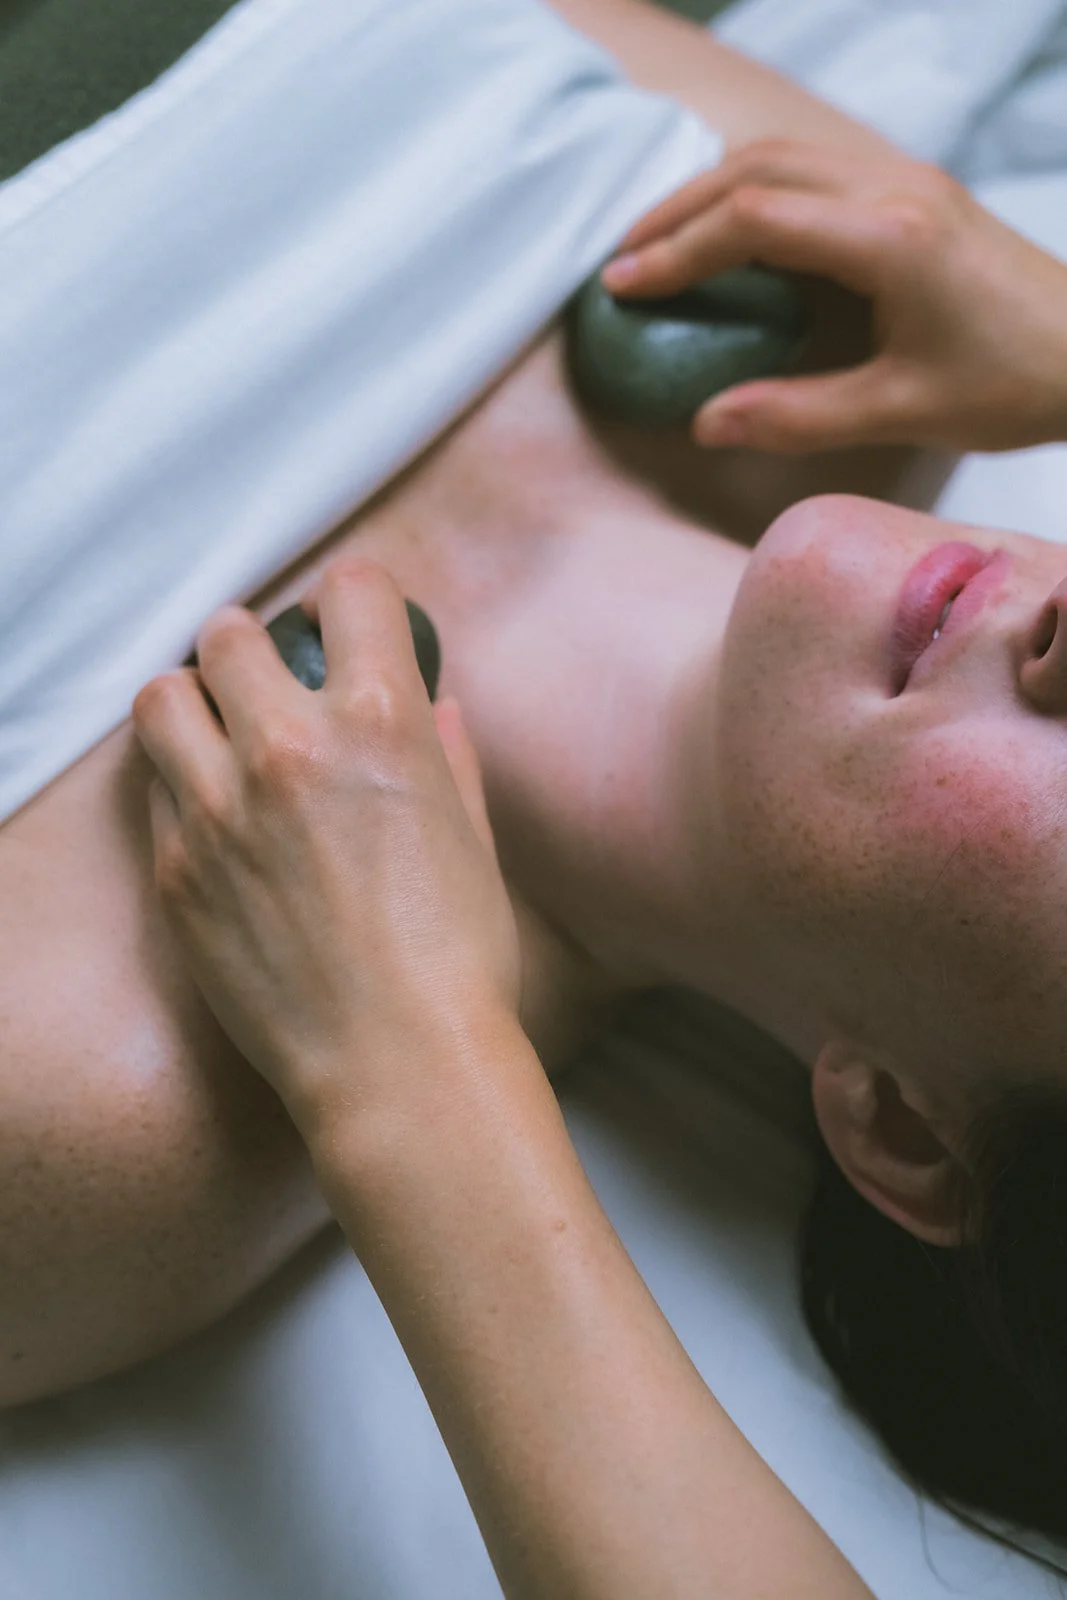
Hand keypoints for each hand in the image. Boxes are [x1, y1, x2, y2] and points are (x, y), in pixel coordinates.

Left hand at [132, 558, 522, 1141]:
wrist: (396, 1064)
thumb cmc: (458, 959)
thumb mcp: (474, 839)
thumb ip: (448, 756)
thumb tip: (437, 709)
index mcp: (380, 724)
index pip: (351, 592)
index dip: (358, 601)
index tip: (356, 624)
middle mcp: (288, 748)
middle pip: (232, 633)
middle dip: (257, 645)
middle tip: (275, 683)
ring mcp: (218, 809)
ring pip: (164, 698)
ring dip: (196, 702)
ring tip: (223, 736)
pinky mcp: (176, 869)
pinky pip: (155, 789)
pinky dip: (183, 785)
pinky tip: (220, 816)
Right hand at [602, 139, 1066, 454]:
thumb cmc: (1010, 385)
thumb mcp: (901, 412)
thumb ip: (797, 417)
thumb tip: (705, 423)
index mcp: (887, 239)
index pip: (754, 220)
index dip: (678, 251)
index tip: (624, 288)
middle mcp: (893, 189)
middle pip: (758, 169)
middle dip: (678, 210)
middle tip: (621, 259)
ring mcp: (908, 180)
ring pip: (786, 157)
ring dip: (714, 191)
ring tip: (661, 240)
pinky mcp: (917, 190)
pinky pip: (816, 167)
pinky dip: (756, 189)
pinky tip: (733, 231)